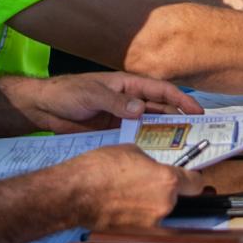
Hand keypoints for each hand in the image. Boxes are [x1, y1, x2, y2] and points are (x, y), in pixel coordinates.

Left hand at [13, 70, 202, 133]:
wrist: (44, 108)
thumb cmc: (67, 93)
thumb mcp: (91, 94)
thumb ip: (115, 101)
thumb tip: (140, 109)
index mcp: (127, 84)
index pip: (161, 91)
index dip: (181, 99)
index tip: (198, 111)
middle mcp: (129, 100)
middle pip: (160, 110)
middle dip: (179, 120)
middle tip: (197, 136)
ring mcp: (122, 117)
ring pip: (150, 126)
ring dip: (165, 135)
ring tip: (181, 150)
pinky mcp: (114, 132)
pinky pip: (135, 138)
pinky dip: (146, 146)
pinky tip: (155, 157)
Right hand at [65, 145, 206, 230]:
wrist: (75, 193)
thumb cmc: (99, 169)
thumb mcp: (131, 152)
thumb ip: (150, 163)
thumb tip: (153, 169)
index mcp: (167, 180)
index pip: (196, 183)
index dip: (192, 180)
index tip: (190, 179)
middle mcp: (164, 205)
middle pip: (176, 199)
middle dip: (164, 192)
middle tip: (144, 184)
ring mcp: (151, 223)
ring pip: (159, 212)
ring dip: (148, 205)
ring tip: (126, 195)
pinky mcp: (136, 235)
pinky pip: (144, 223)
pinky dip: (136, 217)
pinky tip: (120, 207)